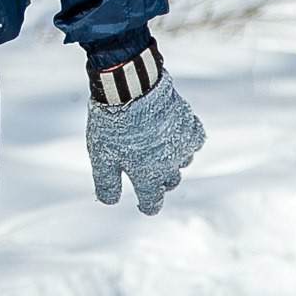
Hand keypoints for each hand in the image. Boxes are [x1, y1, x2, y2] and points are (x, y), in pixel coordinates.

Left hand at [87, 71, 205, 214]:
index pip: (153, 203)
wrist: (132, 89)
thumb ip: (107, 183)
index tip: (144, 204)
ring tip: (156, 148)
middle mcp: (169, 165)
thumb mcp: (101, 157)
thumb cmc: (114, 125)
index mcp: (148, 177)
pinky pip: (194, 140)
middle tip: (145, 168)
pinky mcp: (189, 124)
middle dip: (159, 181)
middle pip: (169, 183)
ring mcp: (182, 145)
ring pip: (183, 162)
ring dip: (172, 160)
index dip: (147, 206)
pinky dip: (186, 141)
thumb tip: (110, 201)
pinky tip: (174, 134)